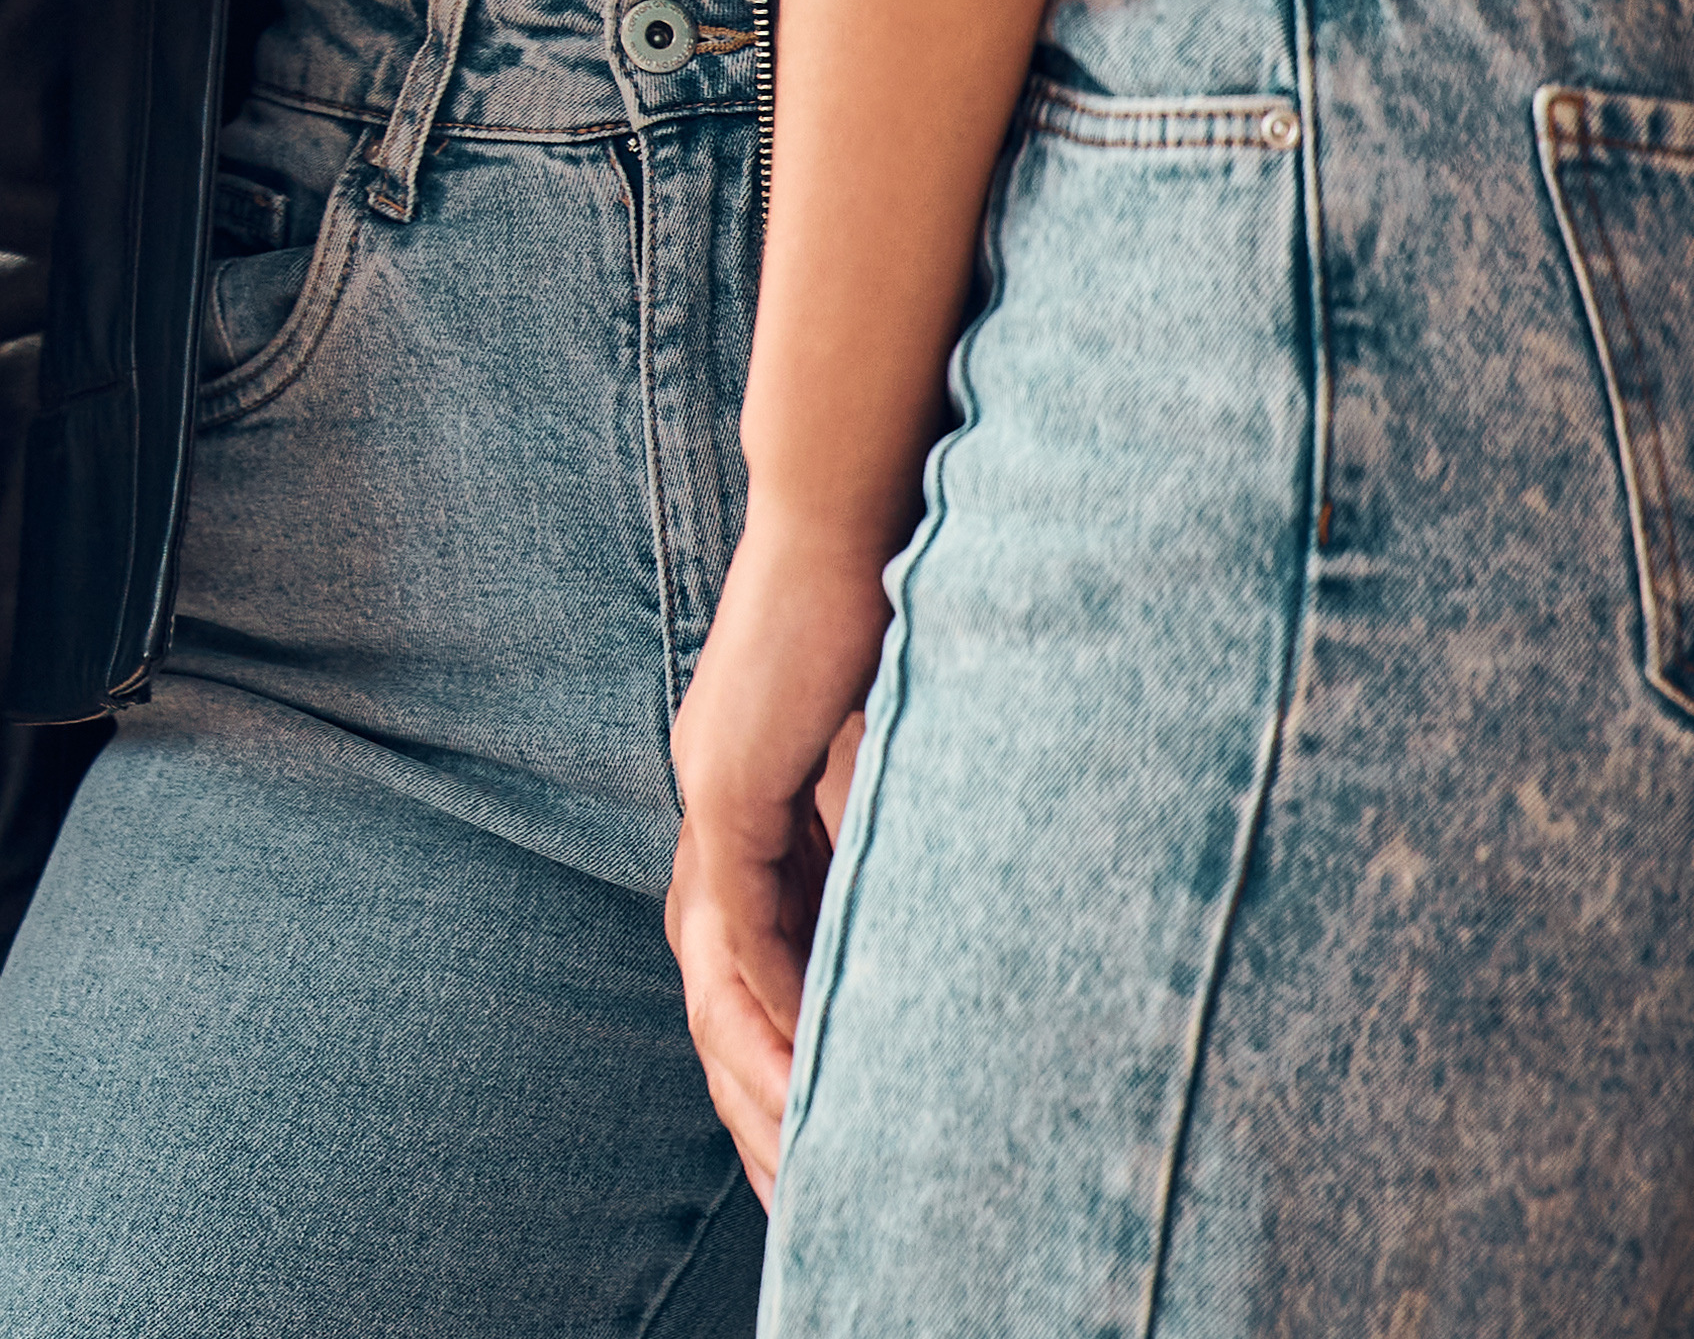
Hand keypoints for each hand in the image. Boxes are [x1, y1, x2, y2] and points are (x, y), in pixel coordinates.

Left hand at [661, 509, 896, 1195]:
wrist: (854, 505)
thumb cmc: (900, 601)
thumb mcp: (917, 745)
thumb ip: (918, 815)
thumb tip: (982, 885)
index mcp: (757, 798)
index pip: (762, 950)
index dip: (791, 1040)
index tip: (830, 1125)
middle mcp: (719, 805)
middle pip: (719, 985)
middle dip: (755, 1091)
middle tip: (798, 1187)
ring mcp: (712, 793)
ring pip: (713, 973)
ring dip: (753, 1069)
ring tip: (800, 1159)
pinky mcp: (726, 783)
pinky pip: (733, 925)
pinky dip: (762, 1002)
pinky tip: (799, 1070)